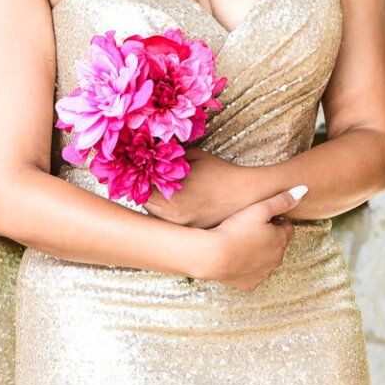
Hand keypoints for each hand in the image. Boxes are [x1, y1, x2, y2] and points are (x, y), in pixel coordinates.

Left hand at [145, 151, 267, 228]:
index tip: (141, 171)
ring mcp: (181, 227)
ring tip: (163, 194)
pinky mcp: (190, 232)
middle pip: (144, 205)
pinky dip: (169, 216)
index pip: (139, 189)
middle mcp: (172, 215)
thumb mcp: (193, 156)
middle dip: (146, 192)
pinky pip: (170, 225)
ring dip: (155, 205)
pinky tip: (177, 205)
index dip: (138, 178)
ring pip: (156, 217)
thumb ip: (170, 156)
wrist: (246, 193)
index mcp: (170, 195)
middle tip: (149, 182)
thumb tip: (151, 151)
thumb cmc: (219, 172)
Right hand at [200, 187, 303, 291]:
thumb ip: (282, 200)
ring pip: (266, 260)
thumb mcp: (260, 209)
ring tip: (241, 243)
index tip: (261, 219)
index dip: (275, 222)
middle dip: (268, 238)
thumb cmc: (236, 229)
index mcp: (281, 240)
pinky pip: (252, 274)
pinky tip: (237, 259)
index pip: (287, 229)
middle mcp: (277, 260)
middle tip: (249, 230)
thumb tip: (303, 190)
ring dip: (259, 253)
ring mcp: (263, 273)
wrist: (214, 255)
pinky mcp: (249, 284)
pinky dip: (247, 268)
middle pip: (277, 245)